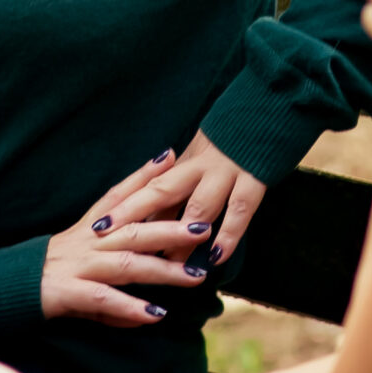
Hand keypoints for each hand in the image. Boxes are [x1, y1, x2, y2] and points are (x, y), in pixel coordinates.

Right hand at [42, 150, 211, 324]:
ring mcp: (79, 266)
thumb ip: (119, 224)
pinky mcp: (69, 293)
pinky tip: (154, 315)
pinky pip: (103, 300)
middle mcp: (89, 241)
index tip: (172, 156)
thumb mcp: (86, 241)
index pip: (120, 195)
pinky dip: (129, 308)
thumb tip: (152, 188)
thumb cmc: (56, 264)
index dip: (145, 175)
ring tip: (195, 279)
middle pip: (135, 231)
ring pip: (126, 265)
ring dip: (163, 271)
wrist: (9, 287)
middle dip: (171, 228)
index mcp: (93, 226)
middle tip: (204, 229)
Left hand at [98, 130, 266, 268]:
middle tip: (109, 237)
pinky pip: (239, 209)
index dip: (124, 205)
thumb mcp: (204, 156)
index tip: (98, 226)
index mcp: (188, 161)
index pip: (151, 185)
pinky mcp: (256, 177)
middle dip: (134, 214)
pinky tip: (217, 257)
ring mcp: (229, 171)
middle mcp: (202, 165)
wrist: (273, 108)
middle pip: (162, 191)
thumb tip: (158, 218)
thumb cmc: (237, 139)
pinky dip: (228, 234)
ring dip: (182, 236)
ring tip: (168, 265)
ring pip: (199, 206)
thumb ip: (184, 185)